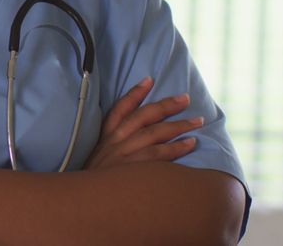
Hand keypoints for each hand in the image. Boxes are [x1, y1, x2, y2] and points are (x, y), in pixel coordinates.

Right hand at [83, 77, 202, 170]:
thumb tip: (135, 134)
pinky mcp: (133, 170)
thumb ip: (112, 144)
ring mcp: (124, 155)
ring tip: (197, 121)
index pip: (120, 109)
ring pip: (155, 134)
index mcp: (105, 136)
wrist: (85, 202)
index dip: (135, 93)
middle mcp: (114, 142)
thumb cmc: (96, 181)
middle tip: (185, 99)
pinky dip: (176, 148)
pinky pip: (159, 155)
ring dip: (179, 126)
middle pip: (143, 117)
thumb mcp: (98, 158)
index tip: (149, 80)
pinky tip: (191, 143)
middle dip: (166, 105)